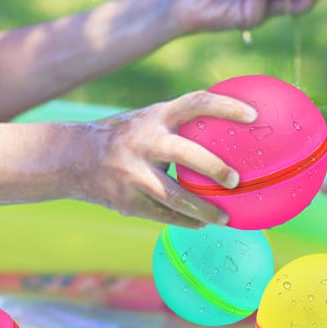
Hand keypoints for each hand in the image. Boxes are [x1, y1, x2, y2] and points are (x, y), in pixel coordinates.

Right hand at [76, 88, 258, 226]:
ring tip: (225, 218)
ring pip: (174, 195)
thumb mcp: (149, 120)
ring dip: (203, 209)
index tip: (253, 114)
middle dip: (214, 167)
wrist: (73, 158)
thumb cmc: (126, 136)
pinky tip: (200, 224)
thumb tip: (231, 131)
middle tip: (236, 180)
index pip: (195, 103)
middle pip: (185, 154)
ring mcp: (133, 172)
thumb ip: (180, 124)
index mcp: (156, 116)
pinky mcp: (126, 199)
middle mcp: (144, 141)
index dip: (226, 106)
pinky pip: (162, 215)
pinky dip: (185, 220)